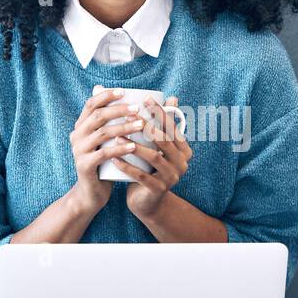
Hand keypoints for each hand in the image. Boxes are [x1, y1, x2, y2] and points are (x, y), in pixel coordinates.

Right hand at [68, 86, 145, 214]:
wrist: (91, 193)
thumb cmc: (105, 163)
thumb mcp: (107, 142)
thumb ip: (114, 124)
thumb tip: (134, 101)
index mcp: (81, 126)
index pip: (91, 104)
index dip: (106, 96)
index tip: (124, 91)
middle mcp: (77, 136)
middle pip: (98, 116)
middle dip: (119, 110)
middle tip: (137, 108)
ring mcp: (79, 151)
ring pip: (102, 133)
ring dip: (123, 127)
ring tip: (141, 125)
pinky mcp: (84, 165)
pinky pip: (103, 154)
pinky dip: (119, 148)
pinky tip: (134, 145)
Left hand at [114, 95, 192, 219]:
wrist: (146, 200)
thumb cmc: (149, 167)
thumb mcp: (157, 146)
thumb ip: (163, 125)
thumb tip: (171, 96)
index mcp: (184, 149)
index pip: (172, 126)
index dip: (160, 111)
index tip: (145, 98)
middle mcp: (182, 163)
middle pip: (164, 140)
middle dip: (147, 125)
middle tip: (129, 114)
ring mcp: (172, 177)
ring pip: (154, 157)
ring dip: (134, 145)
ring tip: (116, 136)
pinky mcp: (159, 190)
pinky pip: (142, 176)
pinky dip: (127, 166)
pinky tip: (114, 159)